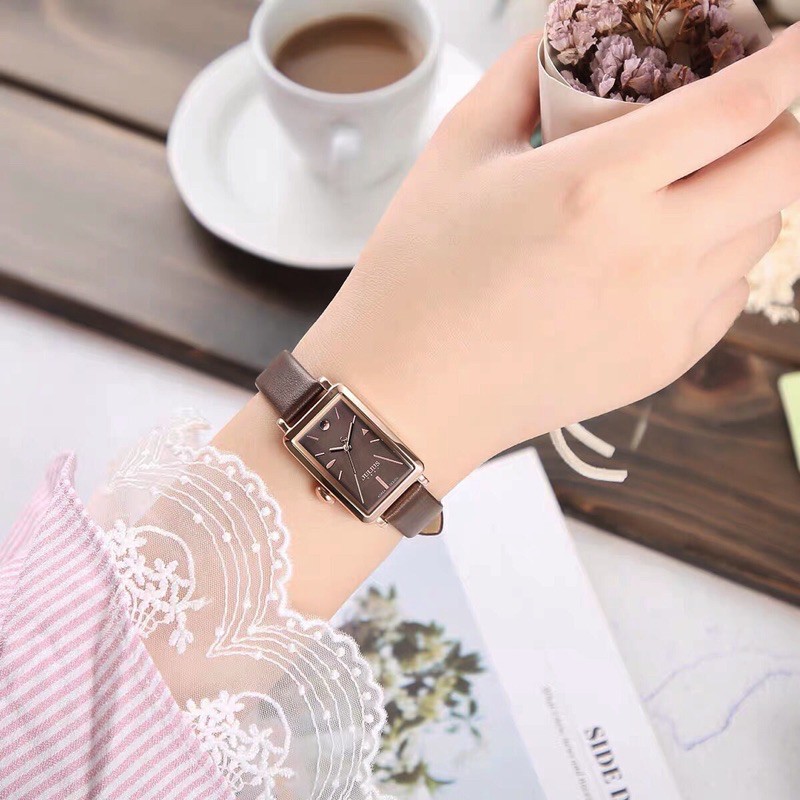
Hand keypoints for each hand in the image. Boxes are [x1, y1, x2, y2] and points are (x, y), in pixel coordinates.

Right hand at [296, 26, 799, 496]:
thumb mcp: (455, 153)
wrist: (407, 394)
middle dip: (784, 127)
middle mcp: (648, 253)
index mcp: (594, 187)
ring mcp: (662, 317)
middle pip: (784, 170)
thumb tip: (560, 40)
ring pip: (760, 235)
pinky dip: (714, 261)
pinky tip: (658, 257)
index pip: (740, 106)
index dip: (791, 61)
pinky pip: (726, 296)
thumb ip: (520, 76)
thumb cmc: (417, 278)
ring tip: (684, 189)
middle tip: (742, 118)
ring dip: (743, 194)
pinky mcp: (659, 363)